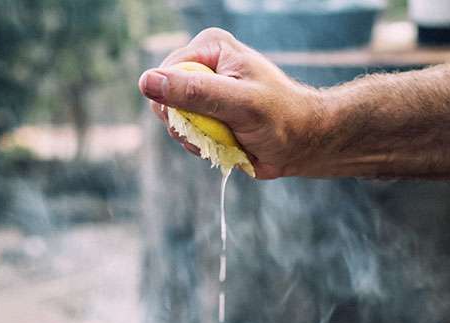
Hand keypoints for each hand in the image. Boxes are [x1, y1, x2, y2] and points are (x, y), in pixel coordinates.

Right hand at [138, 28, 326, 178]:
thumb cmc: (279, 119)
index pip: (165, 75)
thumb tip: (146, 82)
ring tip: (225, 139)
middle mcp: (203, 66)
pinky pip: (186, 135)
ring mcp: (203, 93)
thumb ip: (194, 93)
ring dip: (195, 139)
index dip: (176, 105)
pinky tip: (225, 145)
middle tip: (217, 132)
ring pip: (174, 122)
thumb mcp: (238, 103)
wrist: (302, 143)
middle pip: (165, 100)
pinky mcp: (207, 116)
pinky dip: (201, 147)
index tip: (205, 120)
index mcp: (209, 48)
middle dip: (186, 124)